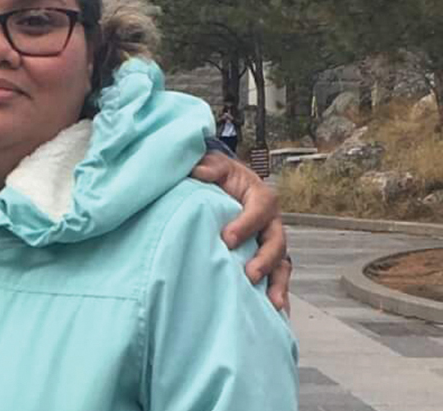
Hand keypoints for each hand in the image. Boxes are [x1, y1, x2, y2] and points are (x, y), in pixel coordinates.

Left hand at [191, 151, 290, 313]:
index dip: (246, 224)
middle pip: (276, 241)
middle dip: (265, 259)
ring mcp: (270, 243)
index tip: (227, 238)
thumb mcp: (214, 165)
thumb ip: (209, 166)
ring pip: (281, 264)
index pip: (260, 209)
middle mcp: (271, 222)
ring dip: (278, 283)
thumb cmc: (219, 176)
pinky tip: (275, 315)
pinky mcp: (265, 260)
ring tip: (272, 303)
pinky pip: (276, 279)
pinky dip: (278, 295)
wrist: (221, 186)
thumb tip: (199, 171)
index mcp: (260, 197)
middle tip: (249, 274)